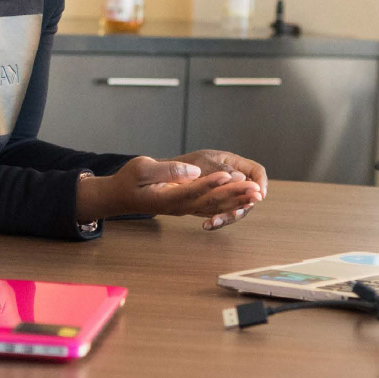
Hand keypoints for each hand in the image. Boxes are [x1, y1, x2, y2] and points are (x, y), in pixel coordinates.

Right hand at [76, 155, 262, 222]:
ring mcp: (185, 209)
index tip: (228, 175)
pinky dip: (230, 205)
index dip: (211, 183)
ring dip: (236, 201)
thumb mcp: (141, 169)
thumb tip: (192, 171)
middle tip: (255, 189)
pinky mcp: (188, 206)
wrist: (121, 197)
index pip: (192, 190)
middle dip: (234, 195)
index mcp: (167, 197)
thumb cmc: (129, 180)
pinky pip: (212, 208)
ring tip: (256, 195)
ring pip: (215, 207)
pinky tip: (244, 202)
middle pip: (210, 202)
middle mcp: (179, 206)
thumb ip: (166, 170)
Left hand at [174, 150, 267, 229]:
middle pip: (250, 194)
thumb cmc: (188, 163)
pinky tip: (207, 225)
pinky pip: (223, 215)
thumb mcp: (203, 161)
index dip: (261, 182)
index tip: (259, 195)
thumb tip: (240, 178)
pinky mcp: (218, 206)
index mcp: (235, 163)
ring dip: (229, 217)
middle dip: (244, 205)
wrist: (170, 175)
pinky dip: (216, 221)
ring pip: (237, 208)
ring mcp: (228, 195)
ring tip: (216, 221)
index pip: (257, 171)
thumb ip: (220, 168)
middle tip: (236, 213)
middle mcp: (235, 180)